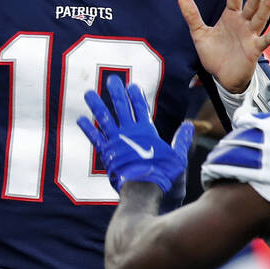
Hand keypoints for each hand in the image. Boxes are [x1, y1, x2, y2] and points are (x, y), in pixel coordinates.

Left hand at [77, 75, 194, 192]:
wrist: (142, 188)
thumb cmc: (162, 174)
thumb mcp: (178, 156)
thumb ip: (182, 140)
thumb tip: (189, 125)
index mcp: (146, 131)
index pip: (141, 108)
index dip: (136, 96)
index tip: (131, 85)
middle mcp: (129, 132)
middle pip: (121, 107)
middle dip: (116, 93)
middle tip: (111, 80)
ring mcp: (116, 141)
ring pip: (104, 118)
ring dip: (97, 105)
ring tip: (89, 93)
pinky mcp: (106, 153)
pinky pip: (95, 138)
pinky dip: (88, 129)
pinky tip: (81, 120)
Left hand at [179, 0, 269, 92]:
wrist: (222, 77)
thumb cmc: (214, 55)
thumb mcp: (199, 34)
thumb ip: (192, 16)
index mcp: (230, 17)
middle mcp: (242, 23)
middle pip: (251, 5)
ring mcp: (250, 35)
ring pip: (260, 17)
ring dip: (268, 5)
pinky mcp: (254, 48)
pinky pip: (266, 39)